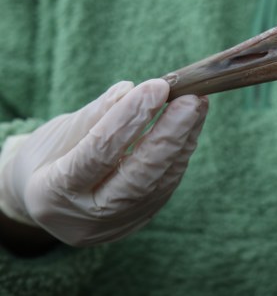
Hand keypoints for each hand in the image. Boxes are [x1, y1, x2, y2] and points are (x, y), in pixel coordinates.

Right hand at [0, 79, 206, 245]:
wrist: (44, 199)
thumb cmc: (48, 156)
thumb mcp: (59, 132)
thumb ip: (96, 114)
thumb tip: (130, 89)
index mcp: (53, 192)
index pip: (98, 153)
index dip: (129, 119)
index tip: (157, 87)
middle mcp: (87, 216)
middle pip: (137, 177)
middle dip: (169, 135)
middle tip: (190, 99)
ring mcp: (116, 224)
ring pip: (159, 183)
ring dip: (183, 141)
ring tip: (197, 106)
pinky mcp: (139, 219)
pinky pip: (165, 186)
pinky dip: (181, 154)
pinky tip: (191, 127)